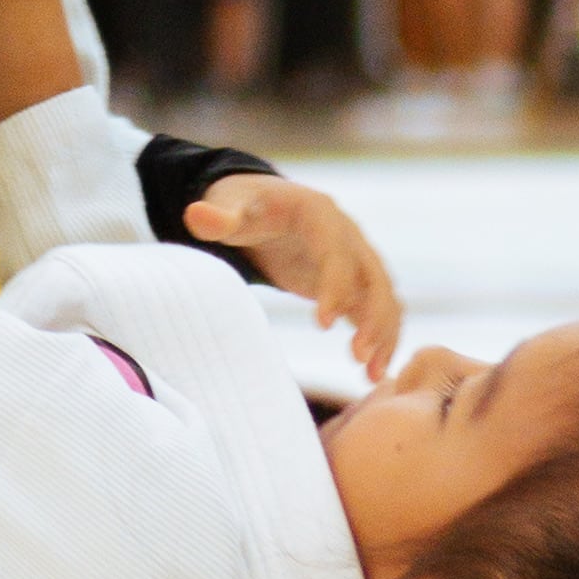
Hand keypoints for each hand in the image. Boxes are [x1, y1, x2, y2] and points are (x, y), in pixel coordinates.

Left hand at [183, 175, 402, 376]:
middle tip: (358, 356)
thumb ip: (218, 217)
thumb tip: (195, 215)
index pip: (336, 251)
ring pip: (384, 297)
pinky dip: (382, 338)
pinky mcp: (353, 282)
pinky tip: (372, 372)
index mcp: (320, 214)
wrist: (261, 205)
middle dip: (373, 316)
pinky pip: (378, 310)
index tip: (322, 323)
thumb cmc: (244, 205)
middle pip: (374, 276)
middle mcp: (348, 235)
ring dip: (384, 334)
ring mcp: (355, 259)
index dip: (334, 286)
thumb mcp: (230, 206)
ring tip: (371, 374)